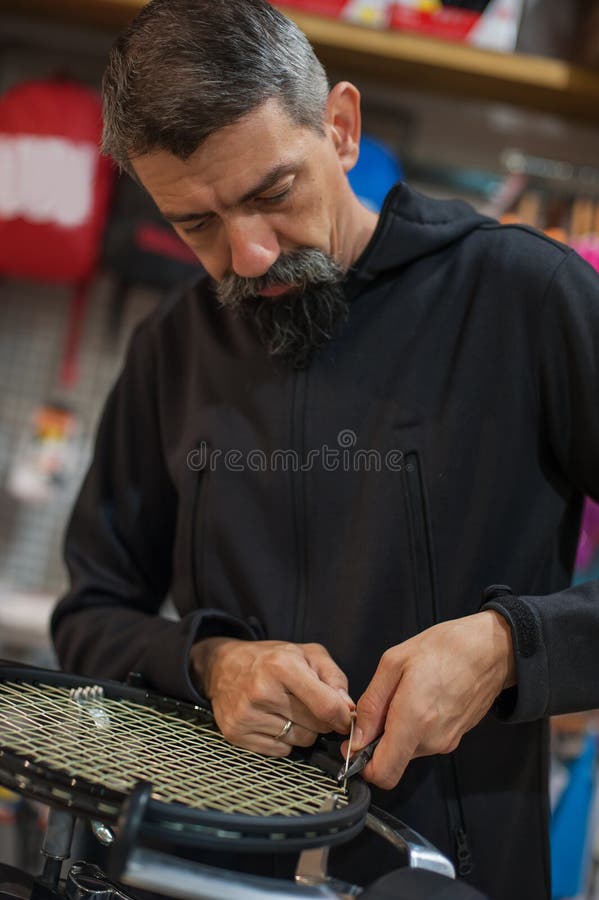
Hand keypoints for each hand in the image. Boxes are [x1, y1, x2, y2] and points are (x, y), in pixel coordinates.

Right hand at [190, 638, 353, 755]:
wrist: (223, 665)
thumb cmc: (271, 659)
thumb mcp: (307, 653)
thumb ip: (334, 677)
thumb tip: (348, 709)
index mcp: (282, 665)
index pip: (326, 706)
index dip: (343, 717)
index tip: (346, 718)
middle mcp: (262, 691)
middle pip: (315, 727)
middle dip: (321, 720)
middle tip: (310, 705)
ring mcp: (247, 714)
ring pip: (300, 741)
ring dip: (302, 730)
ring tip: (288, 710)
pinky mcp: (236, 733)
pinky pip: (280, 751)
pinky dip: (284, 739)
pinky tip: (274, 720)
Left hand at [342, 611, 515, 788]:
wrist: (489, 649)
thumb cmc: (443, 648)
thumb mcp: (393, 663)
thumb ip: (371, 704)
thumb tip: (356, 738)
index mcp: (414, 720)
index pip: (383, 774)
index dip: (362, 764)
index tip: (354, 743)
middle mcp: (432, 740)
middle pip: (391, 760)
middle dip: (378, 740)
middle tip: (381, 705)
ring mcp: (446, 742)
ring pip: (406, 751)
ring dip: (397, 731)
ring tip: (404, 695)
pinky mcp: (454, 739)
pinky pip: (423, 742)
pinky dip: (413, 728)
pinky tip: (420, 699)